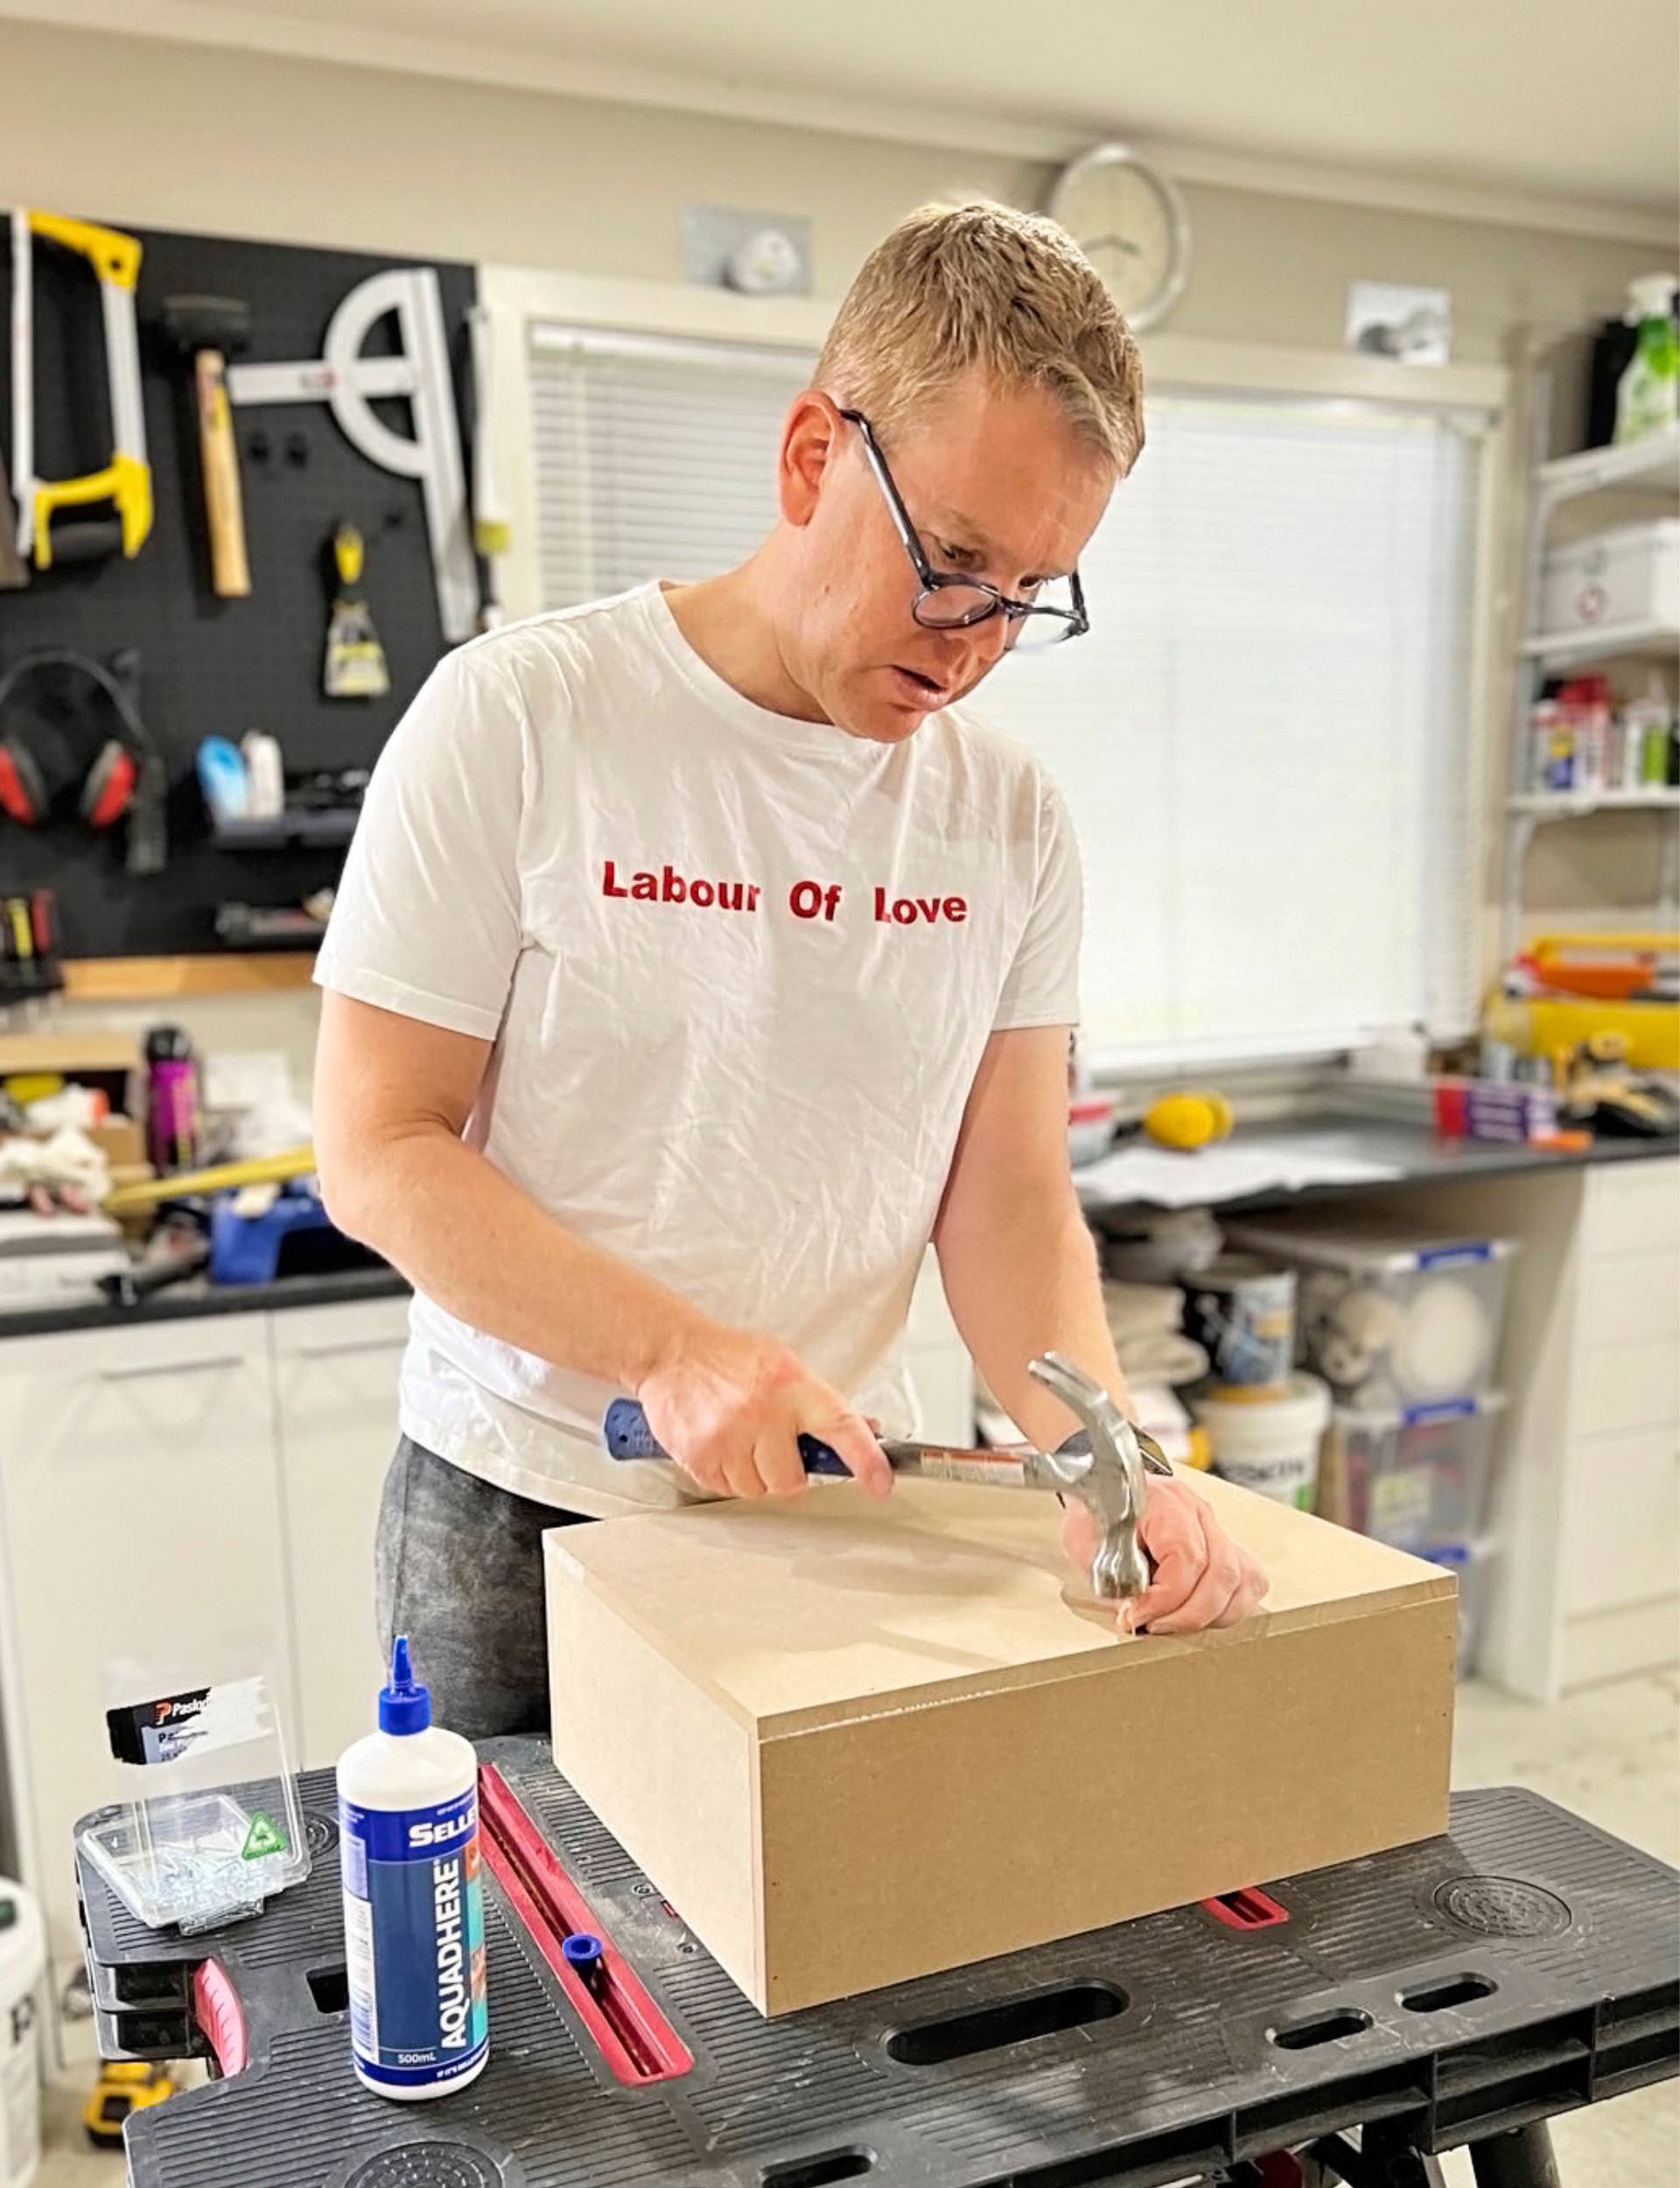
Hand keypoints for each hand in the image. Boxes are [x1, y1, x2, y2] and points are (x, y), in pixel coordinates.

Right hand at [637, 1319, 892, 1502]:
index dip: (866, 1459)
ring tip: (740, 1439)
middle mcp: (762, 1412)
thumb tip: (867, 1431)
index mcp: (792, 1384)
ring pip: (759, 1490)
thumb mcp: (784, 1366)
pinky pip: (727, 1490)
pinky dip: (727, 1475)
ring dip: (754, 1474)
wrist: (672, 1352)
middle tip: (771, 1443)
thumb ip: (822, 1403)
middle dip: (785, 1470)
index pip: (841, 1426)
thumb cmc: (729, 1358)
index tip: (881, 1483)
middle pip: (792, 1480)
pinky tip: (720, 1444)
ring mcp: (728, 1437)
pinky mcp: (700, 1456)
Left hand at [1059, 1474, 1267, 1633]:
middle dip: (1188, 1614)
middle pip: (1222, 1572)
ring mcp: (1216, 1528)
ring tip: (1173, 1622)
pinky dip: (1228, 1607)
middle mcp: (1199, 1512)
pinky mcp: (1224, 1546)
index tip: (1136, 1617)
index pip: (1187, 1558)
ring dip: (1211, 1615)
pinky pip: (1247, 1581)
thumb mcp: (1088, 1542)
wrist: (1105, 1489)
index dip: (1165, 1599)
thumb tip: (1139, 1612)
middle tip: (1153, 1626)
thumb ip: (1114, 1577)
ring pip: (1243, 1579)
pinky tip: (1198, 1615)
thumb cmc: (1097, 1514)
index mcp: (1166, 1502)